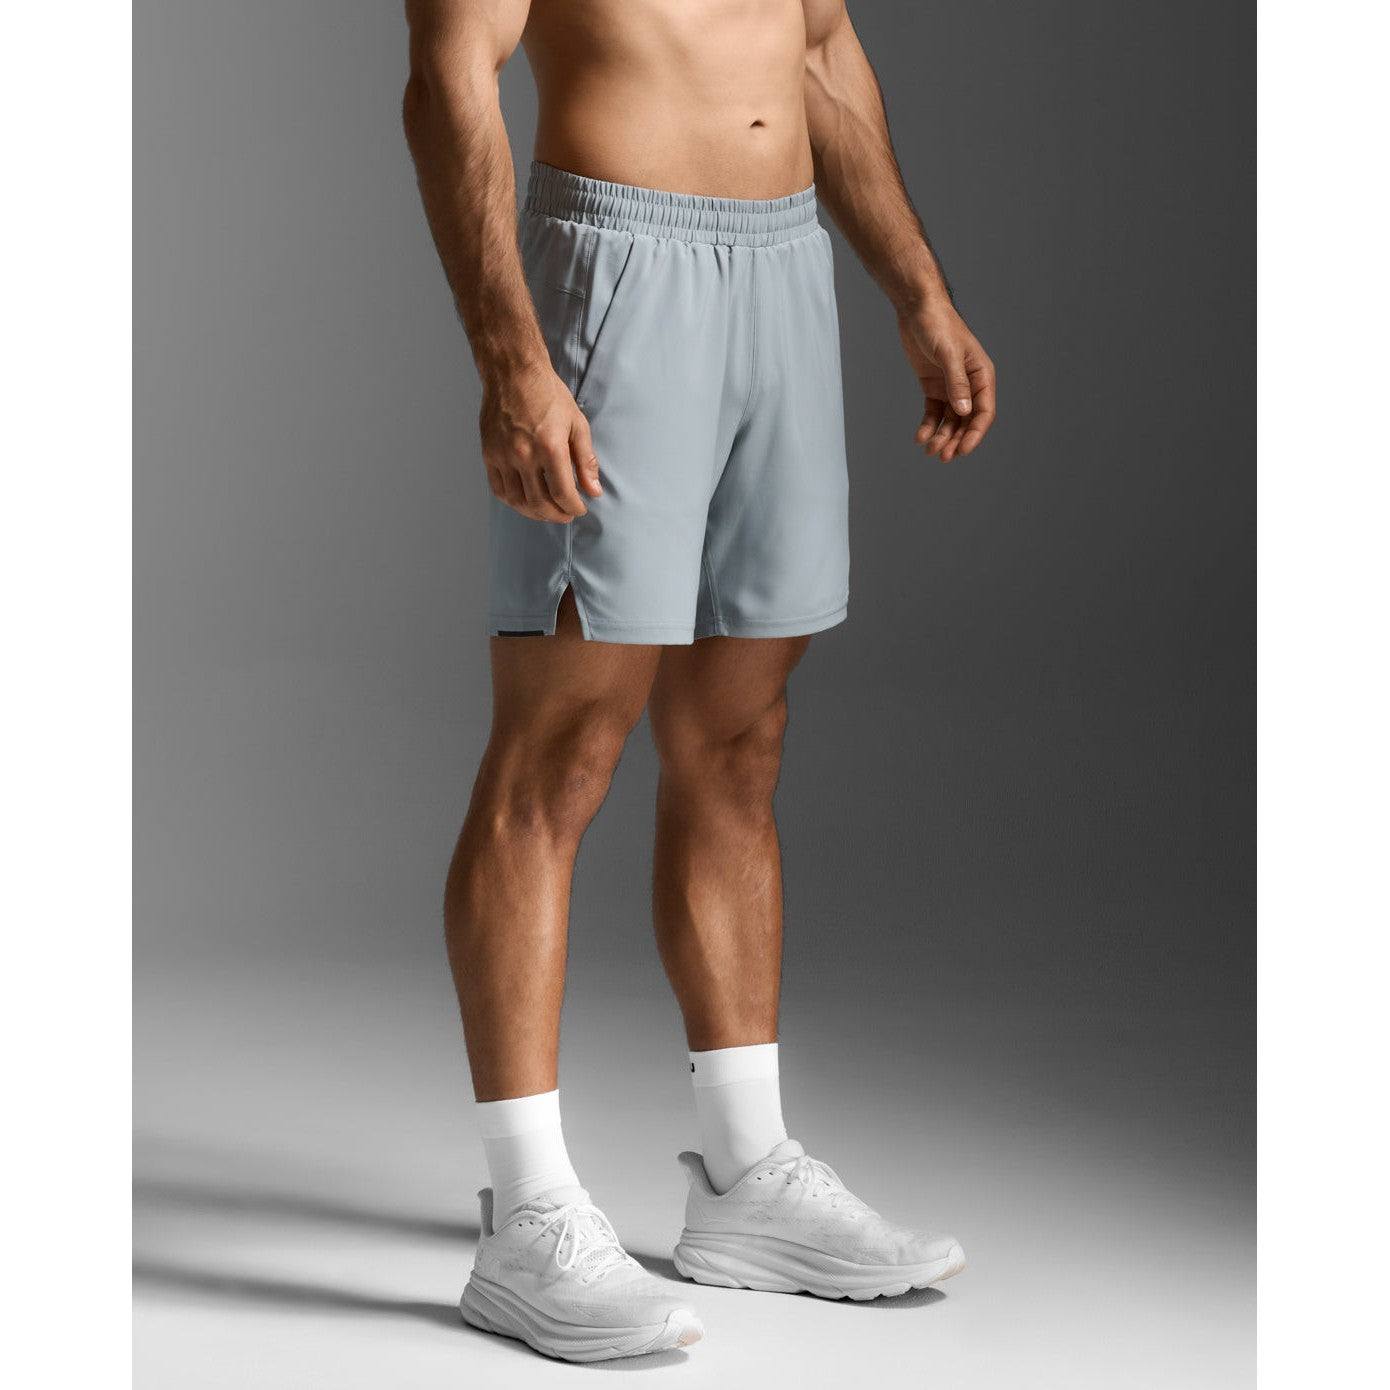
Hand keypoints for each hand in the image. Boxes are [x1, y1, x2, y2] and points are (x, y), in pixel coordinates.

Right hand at [479, 360, 601, 521]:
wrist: (513, 373)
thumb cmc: (549, 396)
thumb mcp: (577, 424)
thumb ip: (586, 461)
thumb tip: (594, 492)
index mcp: (549, 447)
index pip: (563, 493)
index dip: (574, 507)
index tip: (580, 508)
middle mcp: (523, 454)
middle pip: (540, 503)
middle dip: (557, 515)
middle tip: (567, 514)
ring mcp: (502, 455)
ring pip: (518, 501)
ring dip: (535, 513)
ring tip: (548, 511)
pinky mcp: (489, 454)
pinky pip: (499, 489)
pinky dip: (514, 501)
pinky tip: (526, 501)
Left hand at [897, 301, 996, 461]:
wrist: (917, 309)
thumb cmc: (938, 324)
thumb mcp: (948, 353)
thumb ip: (956, 382)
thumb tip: (964, 411)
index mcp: (982, 375)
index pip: (984, 412)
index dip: (975, 434)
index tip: (962, 450)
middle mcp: (969, 384)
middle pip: (967, 421)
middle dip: (956, 440)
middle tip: (942, 457)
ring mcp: (950, 387)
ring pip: (950, 420)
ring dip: (942, 436)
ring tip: (929, 451)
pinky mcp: (933, 386)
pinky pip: (933, 412)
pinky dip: (928, 426)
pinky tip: (919, 438)